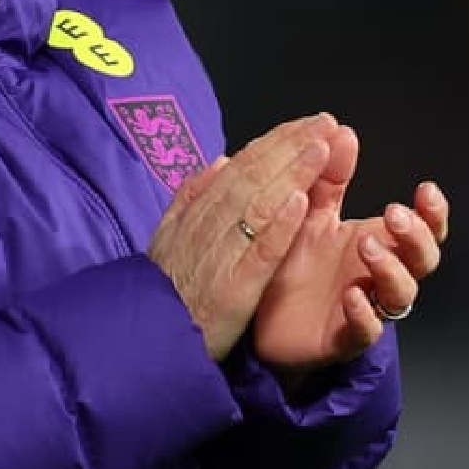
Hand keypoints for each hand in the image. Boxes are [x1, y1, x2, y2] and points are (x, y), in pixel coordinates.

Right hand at [147, 114, 338, 360]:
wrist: (145, 344)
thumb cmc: (163, 292)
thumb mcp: (168, 237)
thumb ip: (191, 198)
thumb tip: (220, 160)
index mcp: (197, 214)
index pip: (240, 169)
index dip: (274, 144)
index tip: (306, 125)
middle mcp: (208, 228)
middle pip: (253, 179)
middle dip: (290, 148)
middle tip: (324, 124)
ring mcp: (220, 258)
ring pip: (258, 207)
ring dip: (291, 176)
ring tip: (320, 150)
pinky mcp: (232, 291)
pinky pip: (258, 254)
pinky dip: (278, 227)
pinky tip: (301, 205)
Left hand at [249, 126, 449, 375]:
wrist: (256, 316)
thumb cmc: (290, 263)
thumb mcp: (307, 212)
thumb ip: (328, 177)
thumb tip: (343, 131)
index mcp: (374, 241)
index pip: (422, 228)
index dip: (433, 212)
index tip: (426, 189)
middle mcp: (376, 275)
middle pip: (423, 260)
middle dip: (417, 236)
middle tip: (393, 215)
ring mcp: (364, 307)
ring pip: (401, 295)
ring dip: (391, 269)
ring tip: (367, 247)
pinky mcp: (341, 337)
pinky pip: (364, 330)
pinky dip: (364, 314)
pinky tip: (353, 295)